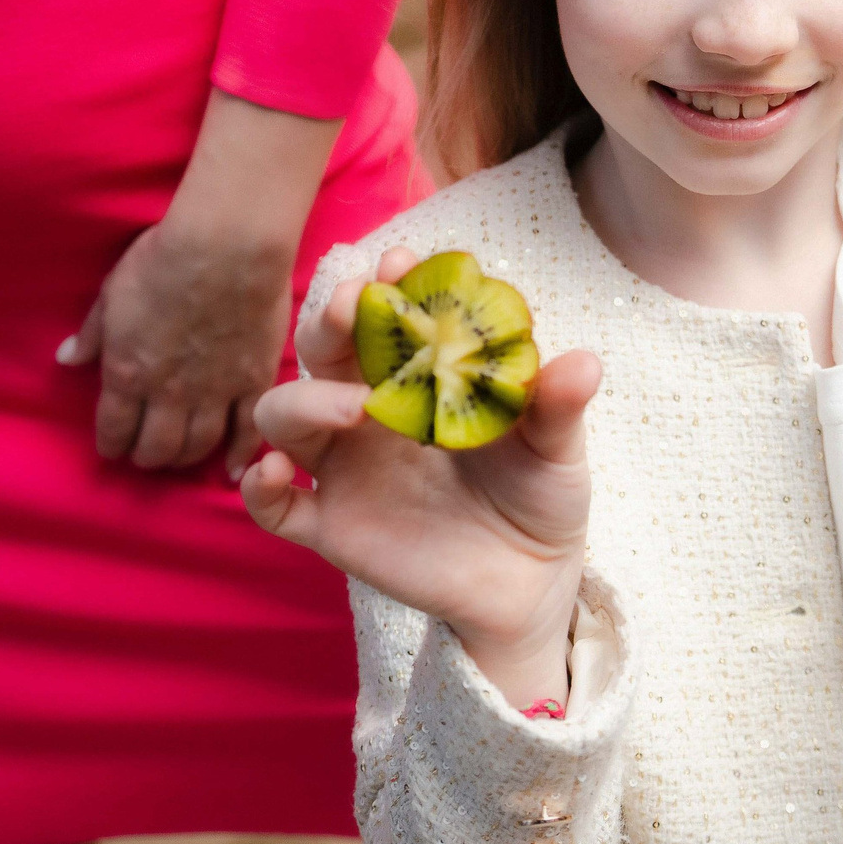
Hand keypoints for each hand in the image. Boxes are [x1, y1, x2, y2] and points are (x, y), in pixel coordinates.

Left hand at [59, 88, 342, 476]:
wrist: (227, 247)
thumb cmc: (162, 260)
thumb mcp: (112, 292)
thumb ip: (91, 332)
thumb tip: (66, 359)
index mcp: (127, 373)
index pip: (114, 429)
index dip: (111, 445)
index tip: (113, 448)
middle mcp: (168, 395)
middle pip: (156, 448)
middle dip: (147, 456)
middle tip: (147, 453)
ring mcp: (215, 393)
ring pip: (197, 446)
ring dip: (185, 457)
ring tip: (181, 455)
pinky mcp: (255, 383)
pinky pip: (248, 432)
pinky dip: (239, 456)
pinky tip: (232, 469)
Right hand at [241, 246, 602, 706]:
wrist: (533, 580)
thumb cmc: (540, 493)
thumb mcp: (557, 450)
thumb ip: (558, 407)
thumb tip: (582, 363)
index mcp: (420, 376)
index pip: (390, 316)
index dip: (389, 285)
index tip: (401, 264)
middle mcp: (370, 411)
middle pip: (324, 350)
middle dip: (333, 320)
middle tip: (357, 306)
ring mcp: (345, 466)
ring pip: (285, 415)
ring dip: (305, 398)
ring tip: (355, 406)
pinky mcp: (333, 525)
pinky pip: (275, 505)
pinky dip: (260, 485)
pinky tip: (273, 471)